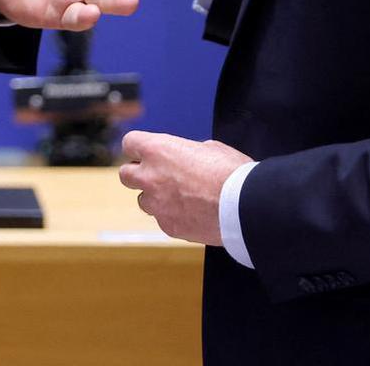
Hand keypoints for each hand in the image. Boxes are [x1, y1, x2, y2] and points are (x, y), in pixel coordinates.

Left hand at [118, 130, 251, 246]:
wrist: (244, 206)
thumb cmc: (231, 172)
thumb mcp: (210, 148)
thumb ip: (187, 152)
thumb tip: (186, 158)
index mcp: (158, 150)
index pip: (129, 143)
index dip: (139, 147)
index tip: (146, 152)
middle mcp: (150, 177)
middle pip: (125, 174)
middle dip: (138, 174)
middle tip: (157, 175)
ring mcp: (157, 204)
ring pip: (143, 201)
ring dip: (155, 198)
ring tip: (181, 197)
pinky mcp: (168, 226)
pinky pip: (163, 219)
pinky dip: (173, 216)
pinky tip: (193, 213)